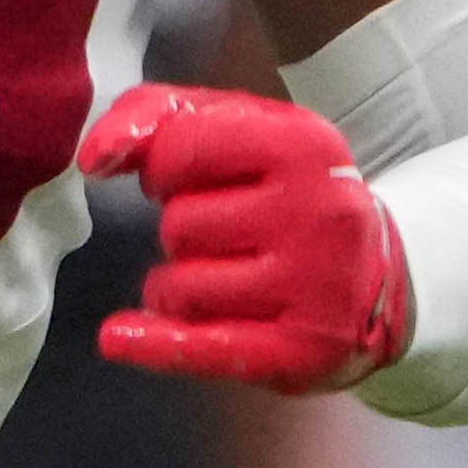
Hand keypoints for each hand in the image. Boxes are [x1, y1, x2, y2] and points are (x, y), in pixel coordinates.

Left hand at [82, 82, 411, 393]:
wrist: (373, 277)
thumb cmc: (287, 193)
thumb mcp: (241, 129)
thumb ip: (159, 117)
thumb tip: (95, 156)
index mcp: (305, 145)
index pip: (182, 146)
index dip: (162, 167)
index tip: (178, 178)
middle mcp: (317, 212)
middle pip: (179, 224)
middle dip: (182, 231)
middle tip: (225, 236)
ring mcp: (313, 286)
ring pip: (181, 287)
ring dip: (178, 288)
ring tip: (219, 281)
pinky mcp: (299, 350)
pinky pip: (201, 347)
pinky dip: (152, 344)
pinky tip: (119, 337)